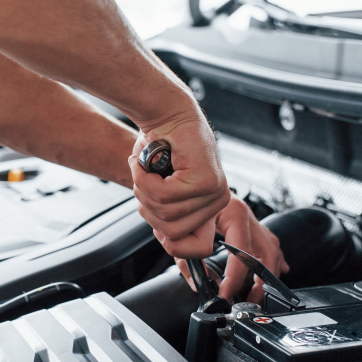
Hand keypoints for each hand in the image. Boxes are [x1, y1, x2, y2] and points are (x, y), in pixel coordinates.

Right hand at [129, 116, 229, 257]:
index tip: (153, 222)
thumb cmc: (159, 149)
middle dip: (147, 209)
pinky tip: (142, 164)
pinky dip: (143, 179)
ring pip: (166, 212)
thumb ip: (167, 216)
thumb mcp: (163, 192)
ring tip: (142, 170)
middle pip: (172, 231)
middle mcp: (218, 201)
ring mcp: (215, 191)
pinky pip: (164, 194)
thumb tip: (168, 241)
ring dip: (142, 190)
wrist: (165, 113)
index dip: (168, 241)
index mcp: (210, 208)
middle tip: (142, 184)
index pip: (196, 248)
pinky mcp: (206, 179)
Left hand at [175, 196, 289, 302]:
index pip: (242, 252)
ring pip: (272, 250)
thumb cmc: (184, 199)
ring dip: (269, 275)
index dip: (235, 278)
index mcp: (233, 213)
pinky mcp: (250, 223)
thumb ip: (187, 259)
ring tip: (258, 295)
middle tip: (249, 301)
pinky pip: (269, 244)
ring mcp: (252, 218)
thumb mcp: (180, 229)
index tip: (226, 294)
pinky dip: (273, 261)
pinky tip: (275, 273)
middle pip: (267, 253)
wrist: (189, 180)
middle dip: (261, 283)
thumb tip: (198, 285)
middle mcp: (247, 215)